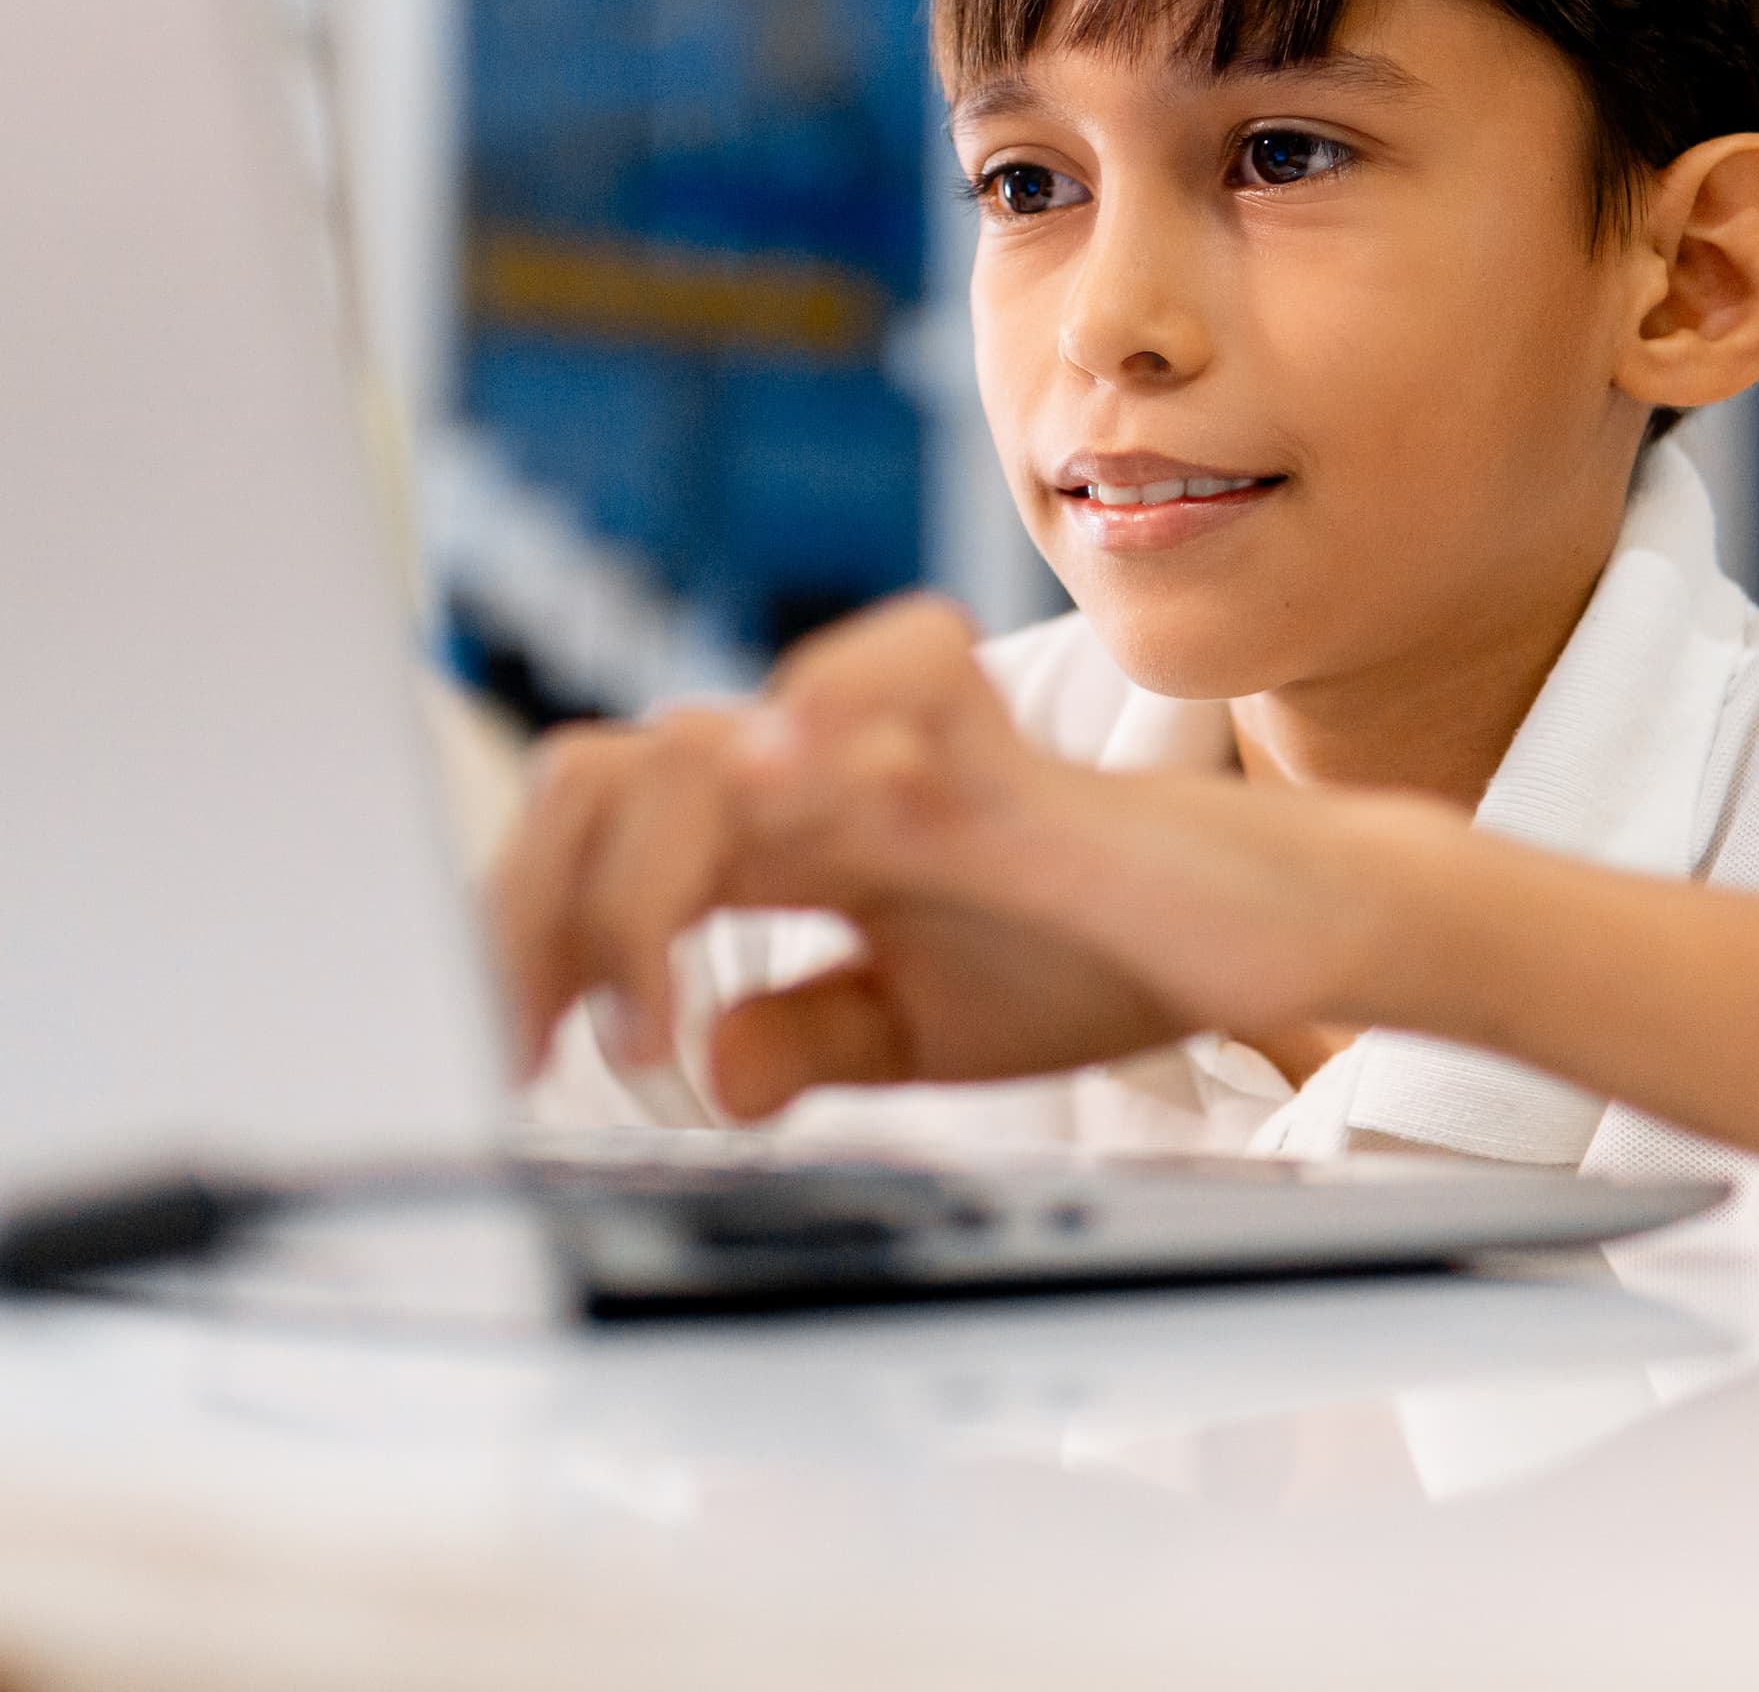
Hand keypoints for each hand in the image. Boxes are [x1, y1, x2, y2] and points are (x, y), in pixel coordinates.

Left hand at [487, 597, 1432, 1118]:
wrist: (1261, 933)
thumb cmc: (1093, 952)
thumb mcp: (917, 1031)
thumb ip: (805, 1037)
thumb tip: (708, 1077)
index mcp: (782, 831)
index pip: (596, 835)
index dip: (519, 931)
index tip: (497, 1054)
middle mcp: (818, 772)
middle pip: (605, 773)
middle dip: (532, 908)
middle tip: (525, 1046)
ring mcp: (902, 754)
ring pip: (702, 749)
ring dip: (638, 890)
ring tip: (643, 1029)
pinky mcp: (1005, 762)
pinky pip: (900, 681)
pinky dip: (820, 712)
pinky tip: (766, 788)